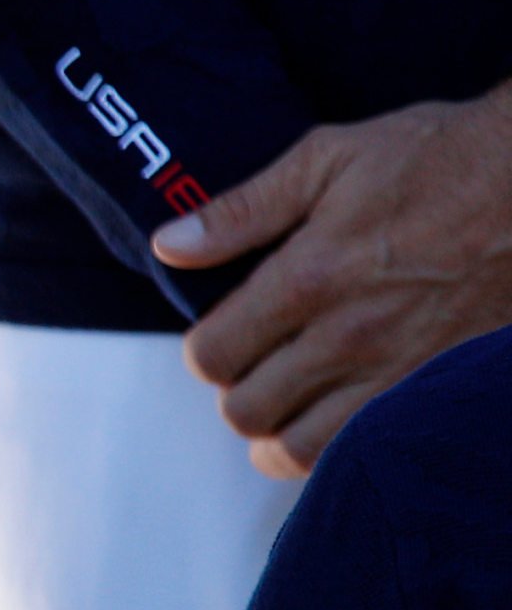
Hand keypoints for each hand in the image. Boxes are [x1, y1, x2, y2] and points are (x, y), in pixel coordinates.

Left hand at [155, 79, 511, 475]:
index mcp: (309, 279)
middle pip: (246, 411)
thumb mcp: (329, 158)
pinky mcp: (440, 389)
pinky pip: (364, 451)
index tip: (228, 333)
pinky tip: (340, 414)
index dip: (208, 350)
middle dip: (240, 391)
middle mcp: (349, 337)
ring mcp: (398, 369)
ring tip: (294, 399)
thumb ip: (242, 209)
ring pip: (298, 450)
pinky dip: (337, 447)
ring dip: (280, 431)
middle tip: (262, 364)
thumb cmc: (438, 158)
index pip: (212, 357)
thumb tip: (168, 246)